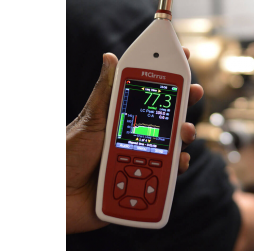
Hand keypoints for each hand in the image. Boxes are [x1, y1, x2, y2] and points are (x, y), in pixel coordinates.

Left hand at [66, 48, 203, 233]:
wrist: (59, 195)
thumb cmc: (70, 153)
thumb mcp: (91, 119)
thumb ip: (105, 91)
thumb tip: (110, 57)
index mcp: (125, 117)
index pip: (150, 94)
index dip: (167, 78)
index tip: (182, 59)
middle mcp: (137, 134)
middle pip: (167, 117)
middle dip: (184, 103)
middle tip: (194, 92)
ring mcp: (143, 156)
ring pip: (172, 143)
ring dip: (184, 134)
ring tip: (184, 130)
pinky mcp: (145, 178)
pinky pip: (168, 172)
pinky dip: (177, 166)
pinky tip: (179, 160)